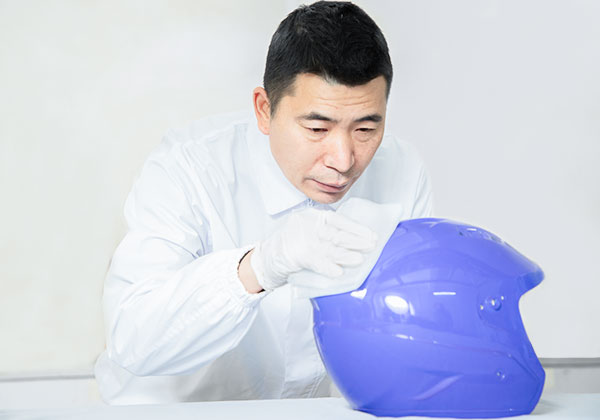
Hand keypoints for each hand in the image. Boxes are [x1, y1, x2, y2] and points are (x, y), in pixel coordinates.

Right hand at [250, 207, 377, 290]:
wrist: (266, 260)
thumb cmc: (291, 247)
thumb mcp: (309, 233)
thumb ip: (327, 234)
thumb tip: (356, 240)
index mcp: (311, 217)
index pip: (337, 220)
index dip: (355, 228)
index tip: (371, 235)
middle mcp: (306, 226)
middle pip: (335, 233)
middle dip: (355, 240)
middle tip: (371, 246)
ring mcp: (300, 240)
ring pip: (328, 247)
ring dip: (345, 255)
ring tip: (359, 259)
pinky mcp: (295, 255)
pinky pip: (316, 261)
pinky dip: (328, 267)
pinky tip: (338, 272)